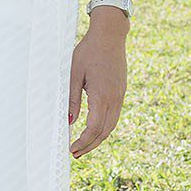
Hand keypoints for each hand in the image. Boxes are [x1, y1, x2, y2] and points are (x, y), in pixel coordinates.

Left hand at [68, 16, 126, 157]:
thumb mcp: (74, 74)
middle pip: (104, 131)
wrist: (110, 36)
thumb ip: (72, 99)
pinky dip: (104, 127)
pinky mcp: (121, 92)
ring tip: (83, 146)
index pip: (94, 128)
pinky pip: (114, 116)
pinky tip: (94, 130)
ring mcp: (120, 96)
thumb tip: (69, 121)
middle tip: (75, 154)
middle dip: (90, 145)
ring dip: (98, 138)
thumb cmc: (88, 51)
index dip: (83, 142)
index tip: (71, 149)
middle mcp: (114, 99)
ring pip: (111, 125)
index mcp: (102, 95)